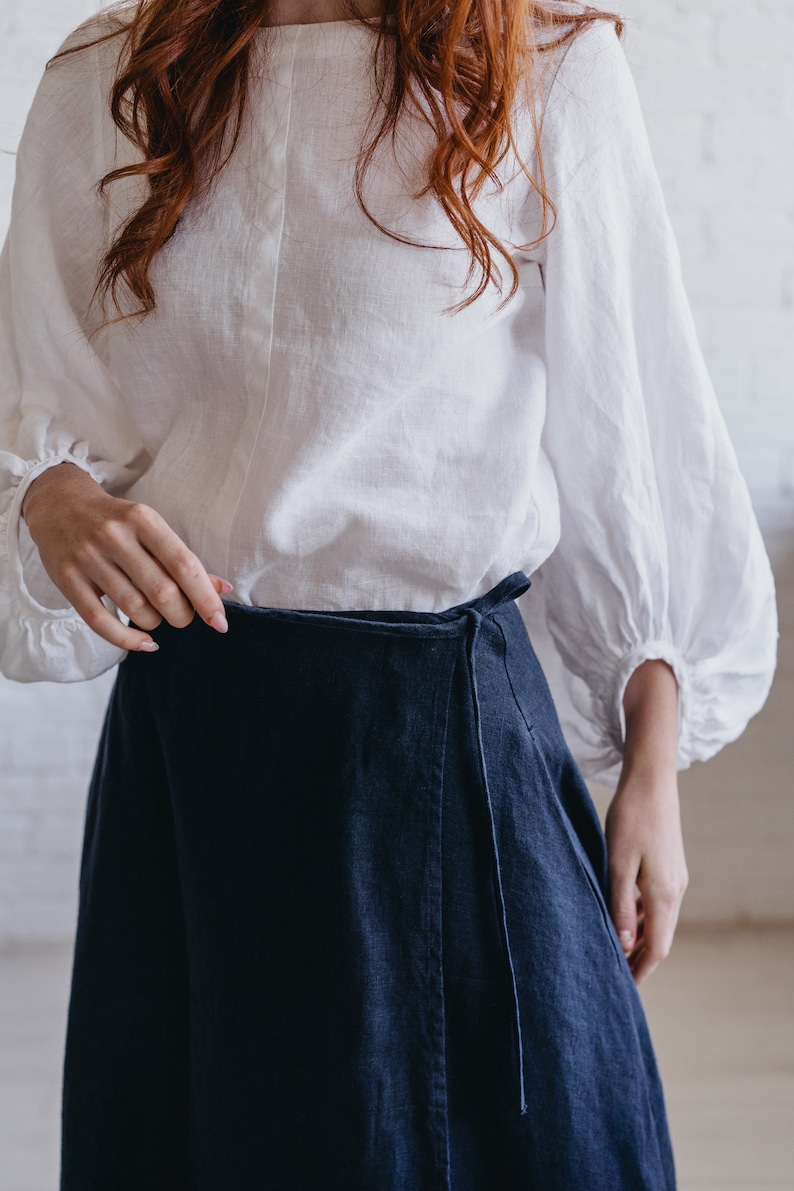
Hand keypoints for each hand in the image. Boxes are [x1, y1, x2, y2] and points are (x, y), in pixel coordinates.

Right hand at [22, 461, 232, 653]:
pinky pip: (100, 621)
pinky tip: (146, 643)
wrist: (58, 504)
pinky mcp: (67, 578)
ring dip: (156, 623)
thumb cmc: (117, 522)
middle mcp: (114, 536)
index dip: (206, 598)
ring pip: (135, 609)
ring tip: (157, 617)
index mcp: (143, 519)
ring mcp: (88, 558)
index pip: (183, 565)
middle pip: (162, 592)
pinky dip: (128, 640)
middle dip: (182, 615)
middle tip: (182, 615)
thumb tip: (222, 589)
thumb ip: (183, 559)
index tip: (220, 622)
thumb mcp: (151, 529)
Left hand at [606, 659, 687, 984]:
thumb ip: (620, 905)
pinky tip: (620, 914)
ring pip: (658, 920)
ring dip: (639, 937)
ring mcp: (674, 877)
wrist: (650, 780)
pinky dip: (641, 916)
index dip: (639, 971)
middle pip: (661, 938)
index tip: (622, 989)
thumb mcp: (618, 864)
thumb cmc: (630, 819)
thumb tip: (625, 944)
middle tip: (615, 976)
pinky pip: (656, 902)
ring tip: (613, 949)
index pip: (656, 948)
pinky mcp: (668, 865)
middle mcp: (674, 890)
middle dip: (640, 960)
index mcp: (664, 895)